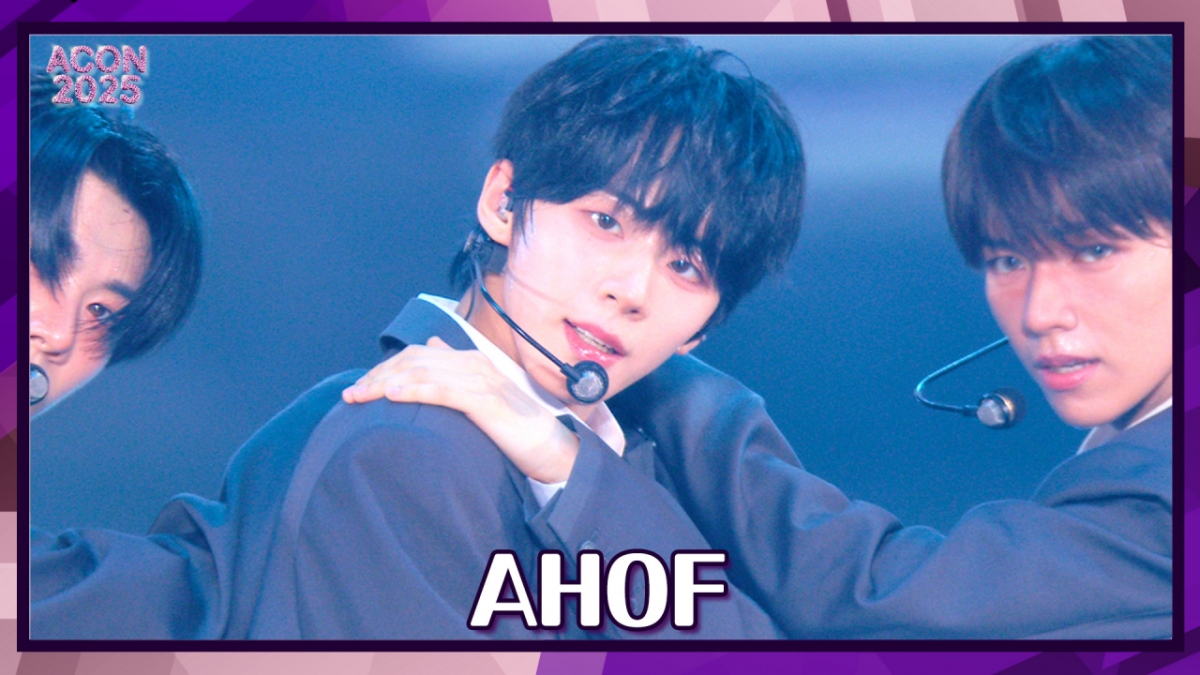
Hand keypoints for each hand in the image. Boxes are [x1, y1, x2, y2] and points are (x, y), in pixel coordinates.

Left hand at [342, 337, 579, 482]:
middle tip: (350, 395)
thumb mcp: (484, 399)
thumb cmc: (516, 429)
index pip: (417, 355)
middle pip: (414, 360)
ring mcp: (482, 381)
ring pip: (423, 372)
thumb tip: (432, 347)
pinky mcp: (487, 401)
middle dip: (377, 375)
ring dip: (386, 383)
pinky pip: (444, 391)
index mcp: (472, 362)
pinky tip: (392, 397)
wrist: (554, 449)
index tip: (360, 388)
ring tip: (361, 396)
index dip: (385, 368)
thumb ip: (457, 375)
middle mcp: (475, 364)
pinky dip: (414, 390)